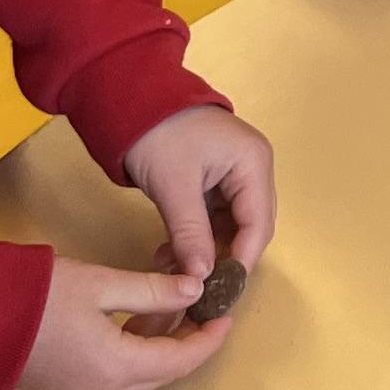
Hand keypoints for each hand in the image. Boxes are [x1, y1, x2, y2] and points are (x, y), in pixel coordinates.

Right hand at [17, 256, 224, 389]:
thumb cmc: (36, 295)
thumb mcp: (101, 284)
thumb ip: (153, 292)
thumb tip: (194, 290)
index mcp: (116, 369)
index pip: (179, 361)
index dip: (207, 340)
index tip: (225, 317)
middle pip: (160, 373)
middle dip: (185, 343)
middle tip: (202, 309)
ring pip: (137, 377)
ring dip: (157, 347)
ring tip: (170, 308)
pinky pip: (112, 378)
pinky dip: (131, 353)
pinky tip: (135, 322)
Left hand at [123, 104, 271, 280]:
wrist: (130, 98)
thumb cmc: (158, 132)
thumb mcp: (174, 186)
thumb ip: (191, 233)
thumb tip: (200, 278)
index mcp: (254, 164)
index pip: (259, 224)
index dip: (241, 261)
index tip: (219, 292)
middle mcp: (252, 170)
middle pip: (249, 228)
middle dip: (224, 259)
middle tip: (197, 286)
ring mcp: (234, 175)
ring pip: (230, 227)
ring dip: (206, 251)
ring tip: (175, 270)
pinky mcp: (214, 180)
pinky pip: (213, 218)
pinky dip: (195, 237)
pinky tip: (171, 252)